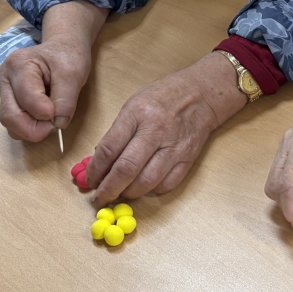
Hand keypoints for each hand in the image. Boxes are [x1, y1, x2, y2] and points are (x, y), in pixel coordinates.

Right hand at [0, 37, 92, 141]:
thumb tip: (58, 124)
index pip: (26, 97)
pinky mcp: (9, 102)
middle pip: (9, 116)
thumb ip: (66, 99)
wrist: (63, 49)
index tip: (60, 116)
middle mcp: (5, 78)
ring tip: (50, 121)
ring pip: (10, 123)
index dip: (44, 112)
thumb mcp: (74, 73)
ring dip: (31, 130)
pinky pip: (14, 124)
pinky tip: (43, 119)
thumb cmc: (67, 56)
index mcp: (19, 64)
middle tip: (55, 127)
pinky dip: (29, 127)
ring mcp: (4, 91)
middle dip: (34, 129)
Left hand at [84, 53, 246, 205]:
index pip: (110, 148)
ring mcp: (175, 146)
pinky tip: (144, 186)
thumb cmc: (164, 96)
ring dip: (129, 193)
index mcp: (138, 113)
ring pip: (147, 182)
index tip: (90, 179)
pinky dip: (151, 191)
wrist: (202, 94)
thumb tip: (101, 161)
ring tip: (121, 193)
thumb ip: (118, 132)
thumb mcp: (134, 104)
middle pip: (127, 169)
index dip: (95, 170)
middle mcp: (156, 130)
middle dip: (109, 189)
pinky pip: (167, 184)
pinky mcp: (188, 158)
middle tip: (100, 197)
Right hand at [265, 106, 292, 232]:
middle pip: (276, 185)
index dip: (292, 210)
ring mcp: (285, 144)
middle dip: (290, 205)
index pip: (288, 184)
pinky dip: (292, 189)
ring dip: (291, 198)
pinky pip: (280, 177)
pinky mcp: (286, 150)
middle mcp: (289, 142)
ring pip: (275, 183)